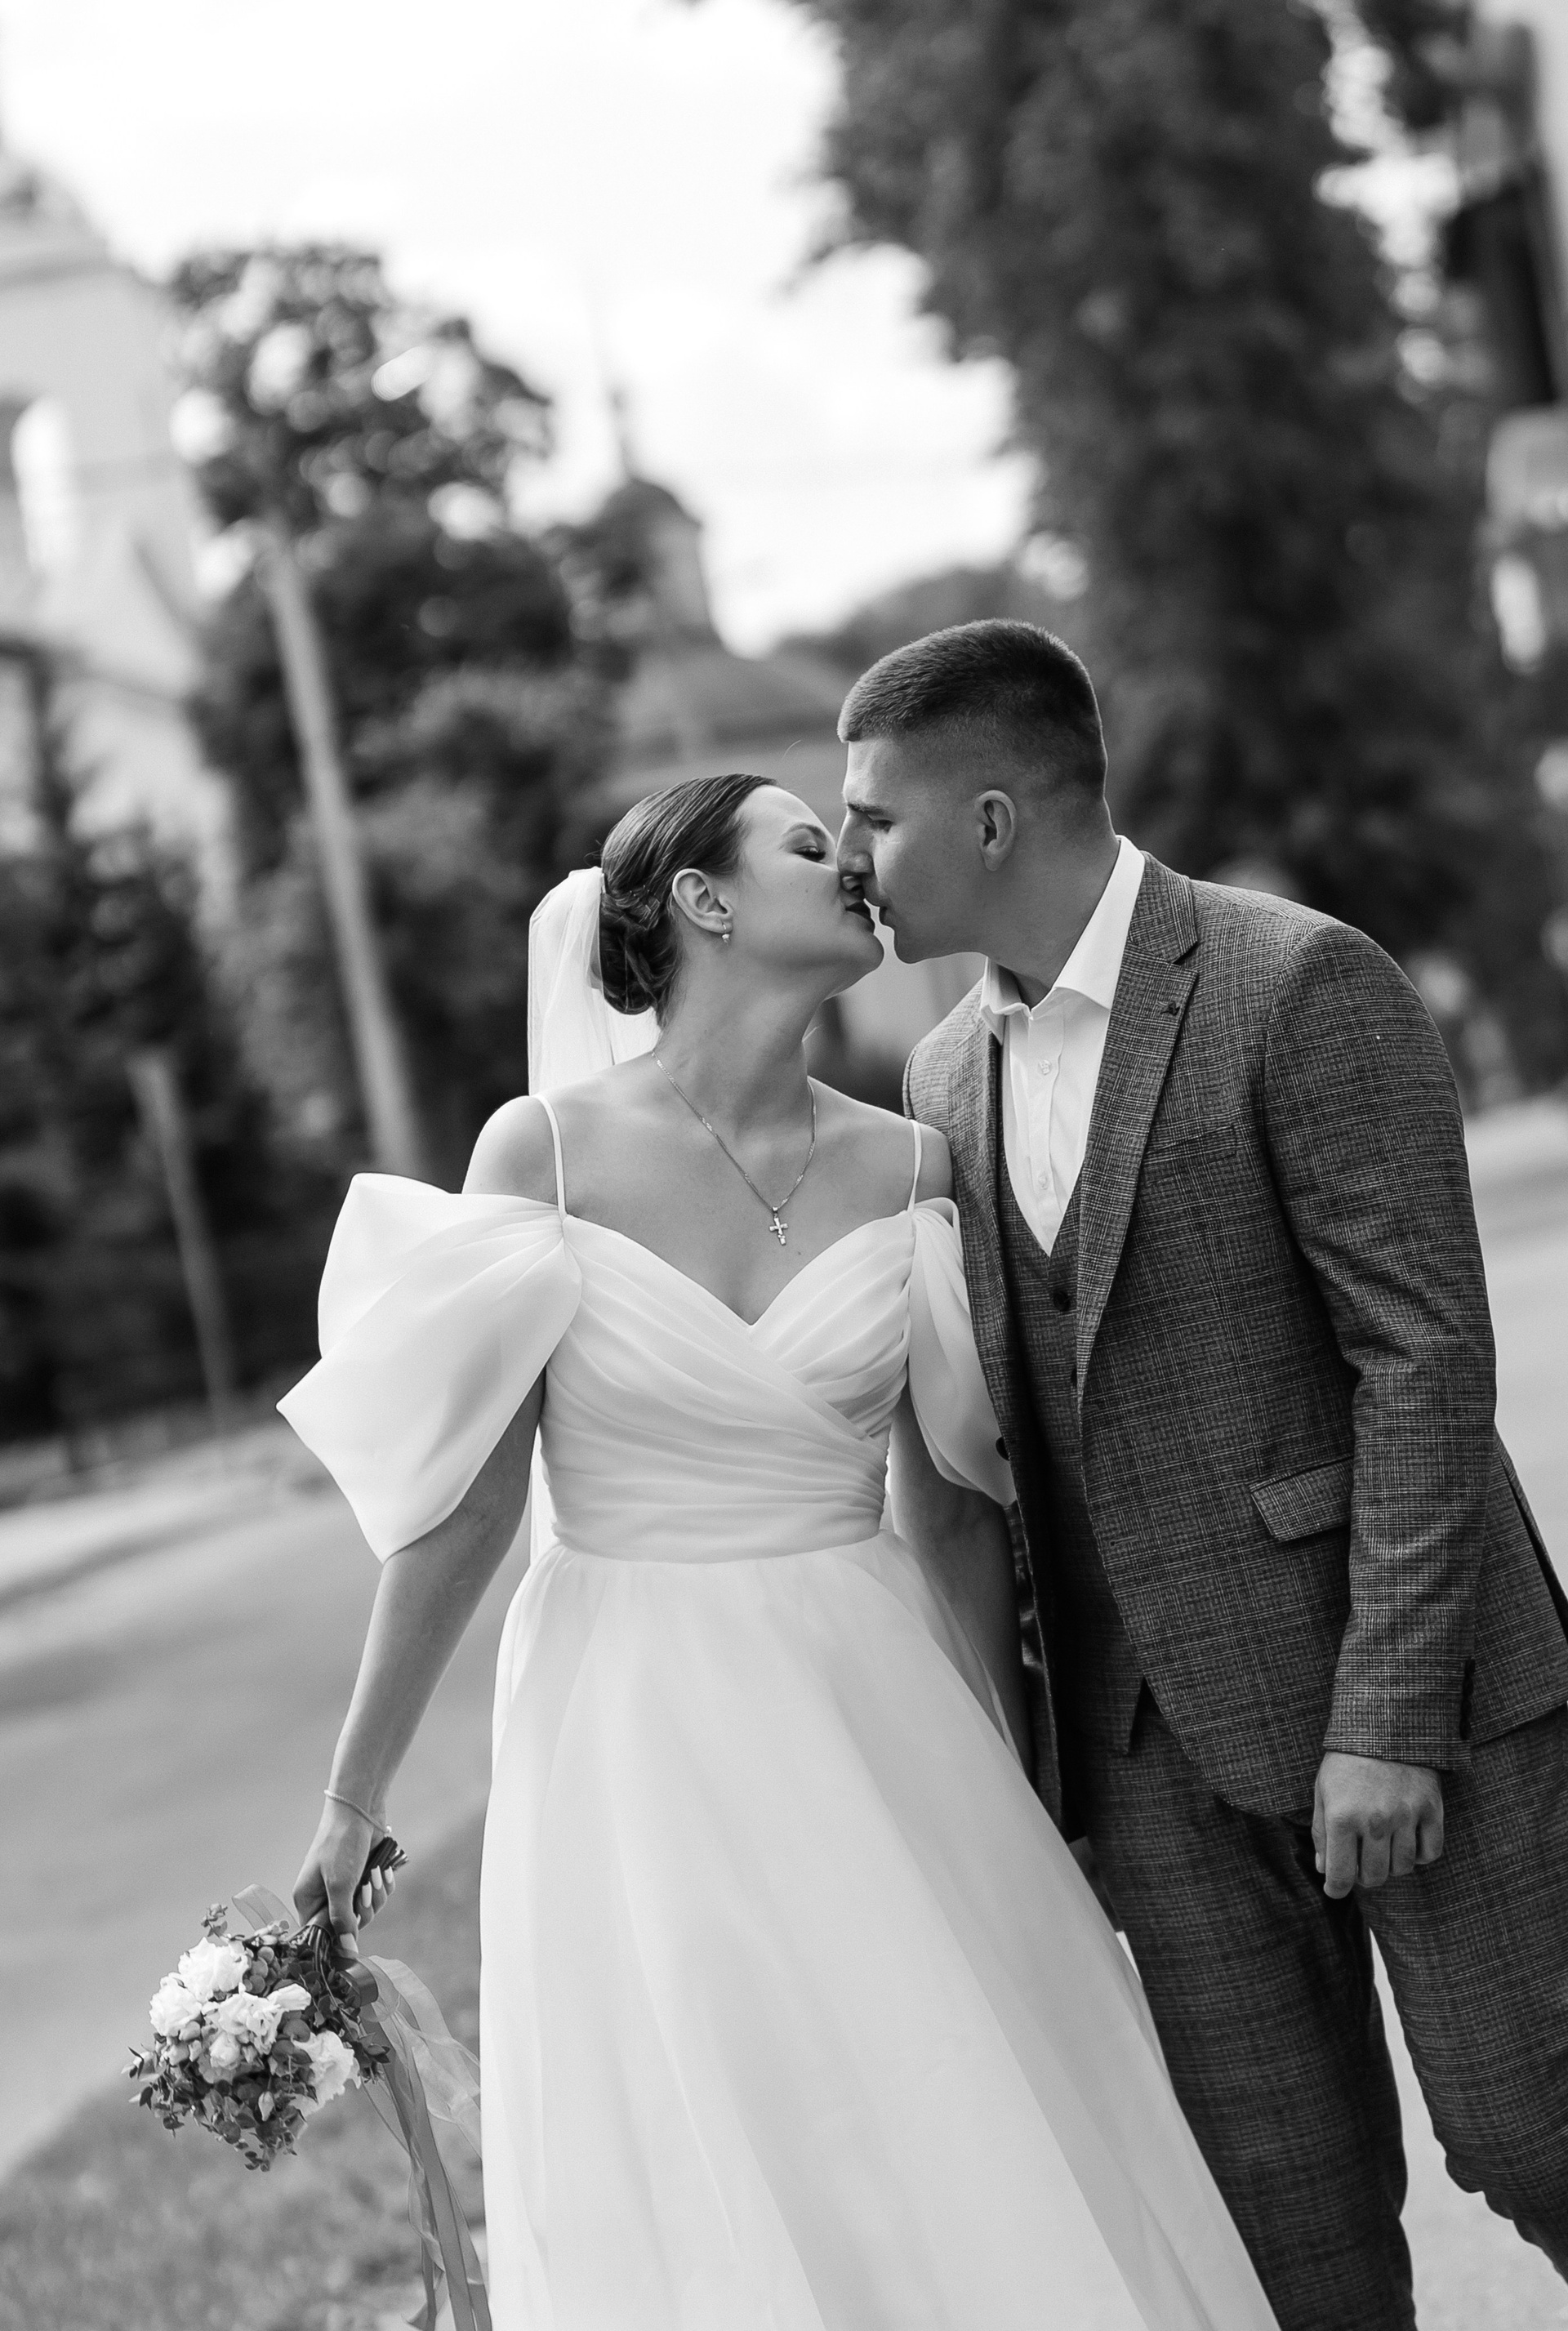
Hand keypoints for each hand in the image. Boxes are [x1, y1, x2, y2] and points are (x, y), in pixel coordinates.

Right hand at [292, 1799, 396, 1956]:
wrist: (360, 1810)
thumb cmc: (341, 1844)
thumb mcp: (339, 1885)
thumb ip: (342, 1919)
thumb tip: (346, 1951)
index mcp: (308, 1900)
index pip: (320, 1936)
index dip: (339, 1938)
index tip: (354, 1930)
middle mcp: (325, 1897)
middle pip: (349, 1926)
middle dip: (363, 1909)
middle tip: (364, 1889)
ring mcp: (345, 1887)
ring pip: (367, 1911)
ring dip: (375, 1894)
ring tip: (374, 1872)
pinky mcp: (363, 1878)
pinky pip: (378, 1896)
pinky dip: (383, 1884)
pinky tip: (383, 1869)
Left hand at [1312, 1751, 1443, 1898]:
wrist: (1384, 1725)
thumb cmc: (1347, 1761)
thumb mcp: (1323, 1791)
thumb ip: (1321, 1832)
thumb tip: (1324, 1869)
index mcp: (1342, 1817)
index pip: (1340, 1875)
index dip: (1336, 1889)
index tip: (1335, 1889)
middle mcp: (1375, 1821)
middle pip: (1374, 1877)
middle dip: (1363, 1877)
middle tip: (1360, 1863)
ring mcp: (1406, 1816)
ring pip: (1401, 1869)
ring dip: (1390, 1865)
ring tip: (1382, 1848)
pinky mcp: (1431, 1809)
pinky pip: (1429, 1853)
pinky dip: (1419, 1855)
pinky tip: (1407, 1841)